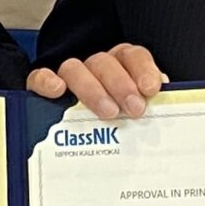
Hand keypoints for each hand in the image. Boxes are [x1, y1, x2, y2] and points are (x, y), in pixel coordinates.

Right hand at [26, 44, 163, 119]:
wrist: (80, 149)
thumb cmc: (117, 130)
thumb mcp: (137, 118)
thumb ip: (151, 109)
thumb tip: (165, 109)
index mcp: (121, 68)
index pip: (132, 56)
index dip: (143, 69)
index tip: (151, 88)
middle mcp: (95, 69)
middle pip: (104, 62)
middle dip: (121, 84)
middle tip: (134, 109)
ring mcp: (67, 78)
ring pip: (75, 68)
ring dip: (92, 89)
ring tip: (108, 112)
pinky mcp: (42, 89)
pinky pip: (39, 77)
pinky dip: (47, 81)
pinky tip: (58, 91)